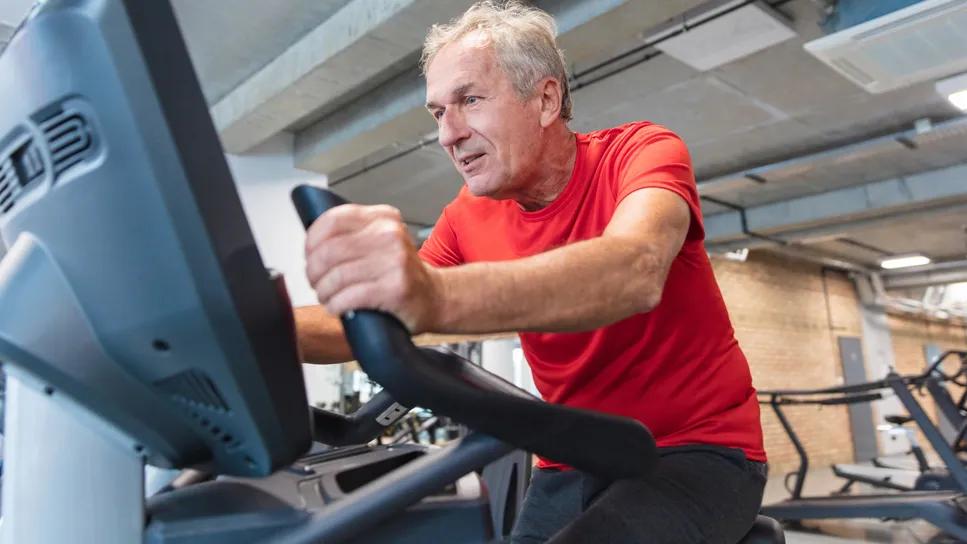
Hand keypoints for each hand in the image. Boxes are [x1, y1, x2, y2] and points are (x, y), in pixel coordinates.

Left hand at [304, 204, 442, 333]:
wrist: (435, 297)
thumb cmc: (401, 273)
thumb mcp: (382, 241)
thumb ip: (353, 235)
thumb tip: (312, 245)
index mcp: (383, 218)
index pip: (333, 220)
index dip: (312, 241)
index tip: (309, 256)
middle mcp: (390, 235)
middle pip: (330, 251)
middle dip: (314, 272)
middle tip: (316, 282)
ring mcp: (395, 262)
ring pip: (337, 276)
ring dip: (324, 291)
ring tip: (326, 296)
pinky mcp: (395, 289)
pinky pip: (349, 297)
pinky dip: (336, 305)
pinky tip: (337, 307)